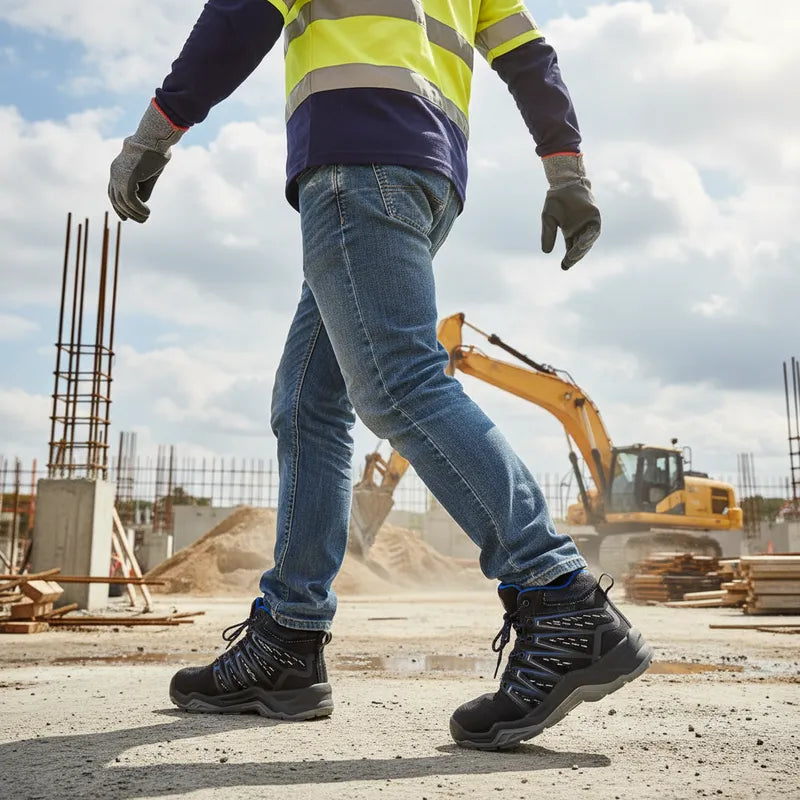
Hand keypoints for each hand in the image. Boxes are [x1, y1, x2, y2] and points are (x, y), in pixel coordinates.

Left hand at [108, 101, 184, 223]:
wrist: (154, 138)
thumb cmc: (155, 152)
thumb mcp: (148, 174)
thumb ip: (142, 188)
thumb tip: (140, 204)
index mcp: (117, 169)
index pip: (112, 192)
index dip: (118, 207)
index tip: (125, 218)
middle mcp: (114, 173)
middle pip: (116, 200)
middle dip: (127, 213)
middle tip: (142, 220)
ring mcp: (119, 176)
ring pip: (123, 203)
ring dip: (135, 213)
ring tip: (146, 217)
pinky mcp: (127, 178)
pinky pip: (131, 201)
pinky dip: (139, 209)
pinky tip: (147, 212)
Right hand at [541, 154, 600, 270]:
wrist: (564, 183)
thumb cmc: (556, 200)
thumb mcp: (548, 220)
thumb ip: (548, 235)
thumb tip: (546, 252)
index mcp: (570, 232)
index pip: (571, 250)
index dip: (569, 259)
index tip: (564, 267)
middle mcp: (581, 229)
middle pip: (580, 248)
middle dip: (575, 256)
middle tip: (568, 262)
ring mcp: (589, 223)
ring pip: (588, 241)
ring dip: (582, 249)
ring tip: (574, 255)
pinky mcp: (595, 216)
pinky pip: (595, 231)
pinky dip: (589, 238)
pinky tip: (582, 243)